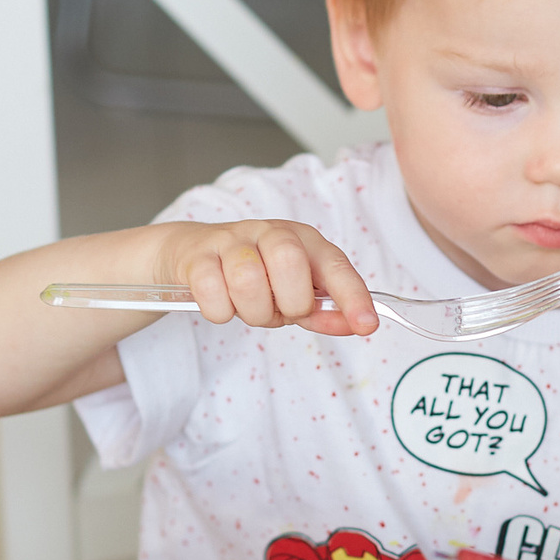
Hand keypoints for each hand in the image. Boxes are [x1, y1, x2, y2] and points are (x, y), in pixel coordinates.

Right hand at [156, 220, 377, 335]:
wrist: (193, 253)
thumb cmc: (255, 276)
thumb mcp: (292, 293)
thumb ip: (323, 312)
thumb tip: (357, 325)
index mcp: (304, 241)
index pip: (335, 266)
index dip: (352, 296)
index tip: (367, 325)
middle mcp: (270, 233)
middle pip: (289, 262)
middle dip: (289, 302)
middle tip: (279, 309)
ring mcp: (232, 240)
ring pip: (248, 279)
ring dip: (251, 311)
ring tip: (248, 307)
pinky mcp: (198, 255)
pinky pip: (212, 292)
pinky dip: (219, 311)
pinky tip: (221, 303)